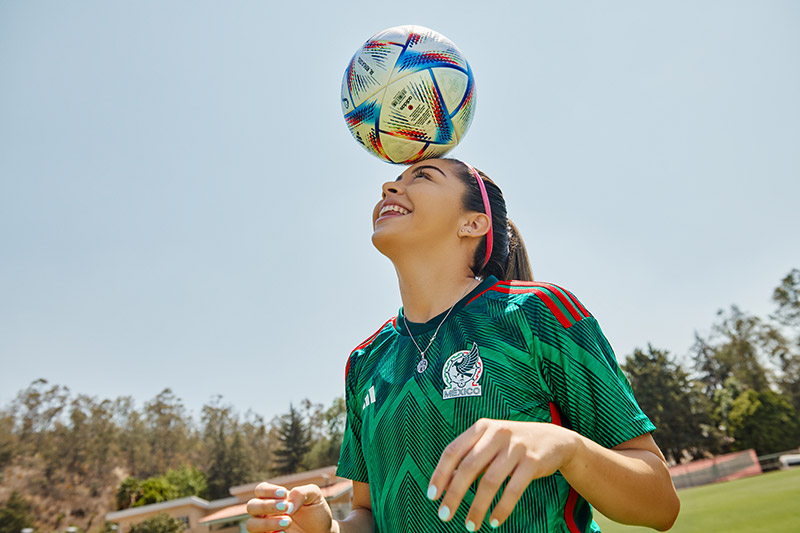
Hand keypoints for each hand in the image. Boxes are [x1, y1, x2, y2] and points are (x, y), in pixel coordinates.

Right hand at [246, 483, 334, 532]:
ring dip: (267, 523)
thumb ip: (301, 493)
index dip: (268, 490)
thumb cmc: (316, 511)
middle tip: (286, 508)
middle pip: (251, 506)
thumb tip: (288, 504)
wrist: (322, 531)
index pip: (260, 490)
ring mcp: (266, 527)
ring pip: (251, 524)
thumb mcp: (314, 496)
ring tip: (288, 522)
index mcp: (274, 497)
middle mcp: (266, 512)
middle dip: (267, 506)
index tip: (284, 493)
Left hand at [427, 418, 577, 529]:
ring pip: (490, 481)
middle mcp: (497, 433)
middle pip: (468, 467)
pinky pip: (514, 489)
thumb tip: (445, 482)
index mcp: (481, 427)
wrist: (554, 440)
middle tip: (444, 515)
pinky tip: (494, 521)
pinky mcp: (533, 462)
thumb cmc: (512, 445)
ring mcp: (516, 447)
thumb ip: (468, 458)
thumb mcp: (489, 443)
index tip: (432, 496)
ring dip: (477, 507)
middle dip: (454, 494)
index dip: (440, 474)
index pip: (453, 451)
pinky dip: (502, 508)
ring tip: (470, 525)